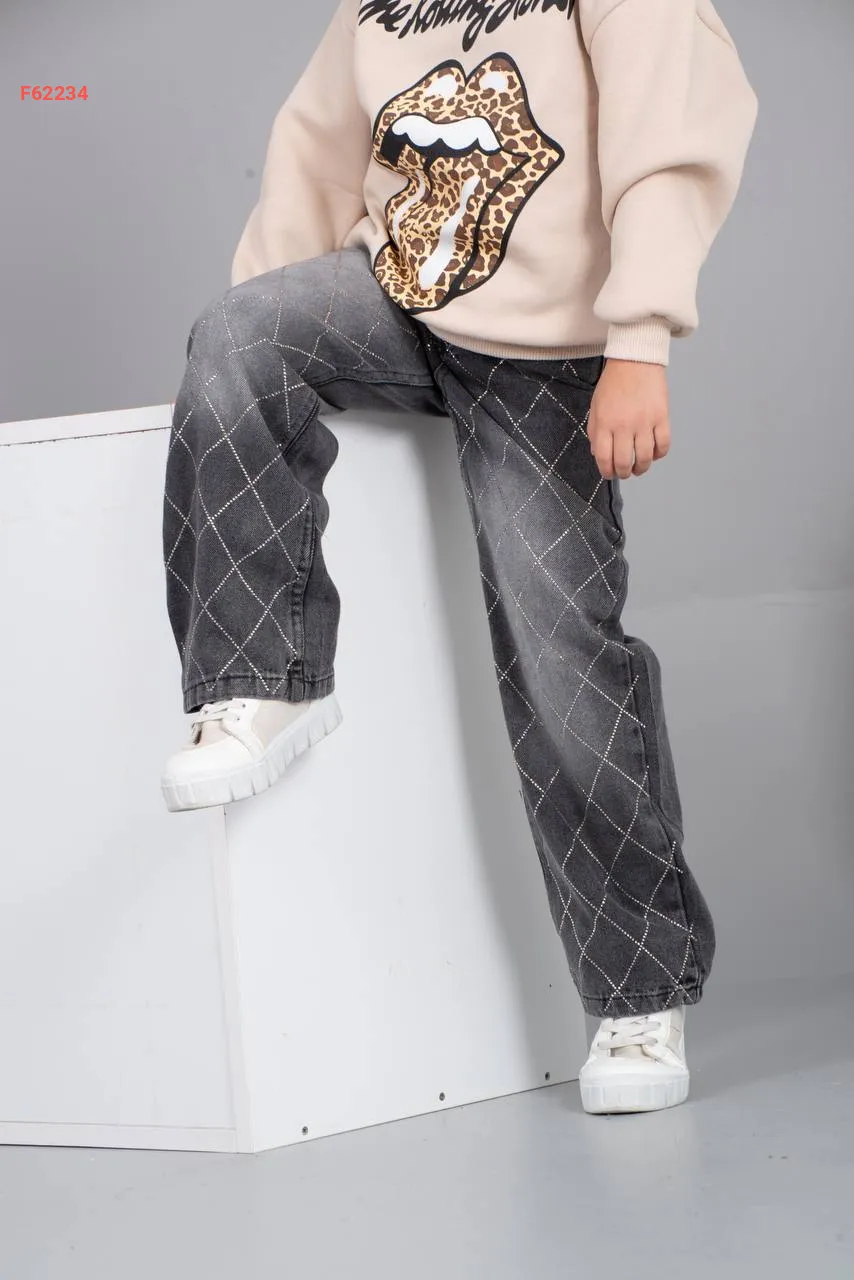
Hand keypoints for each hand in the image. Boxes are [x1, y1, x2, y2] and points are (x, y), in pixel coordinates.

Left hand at [588, 359, 670, 479]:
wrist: (635, 359)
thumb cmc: (614, 383)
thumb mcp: (596, 407)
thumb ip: (594, 431)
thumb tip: (598, 454)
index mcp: (604, 423)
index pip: (604, 458)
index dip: (606, 471)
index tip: (609, 473)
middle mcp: (623, 425)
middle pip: (624, 462)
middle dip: (623, 473)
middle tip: (625, 472)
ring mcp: (644, 422)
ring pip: (645, 458)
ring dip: (641, 468)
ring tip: (639, 467)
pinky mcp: (661, 417)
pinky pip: (663, 445)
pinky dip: (659, 454)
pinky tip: (654, 453)